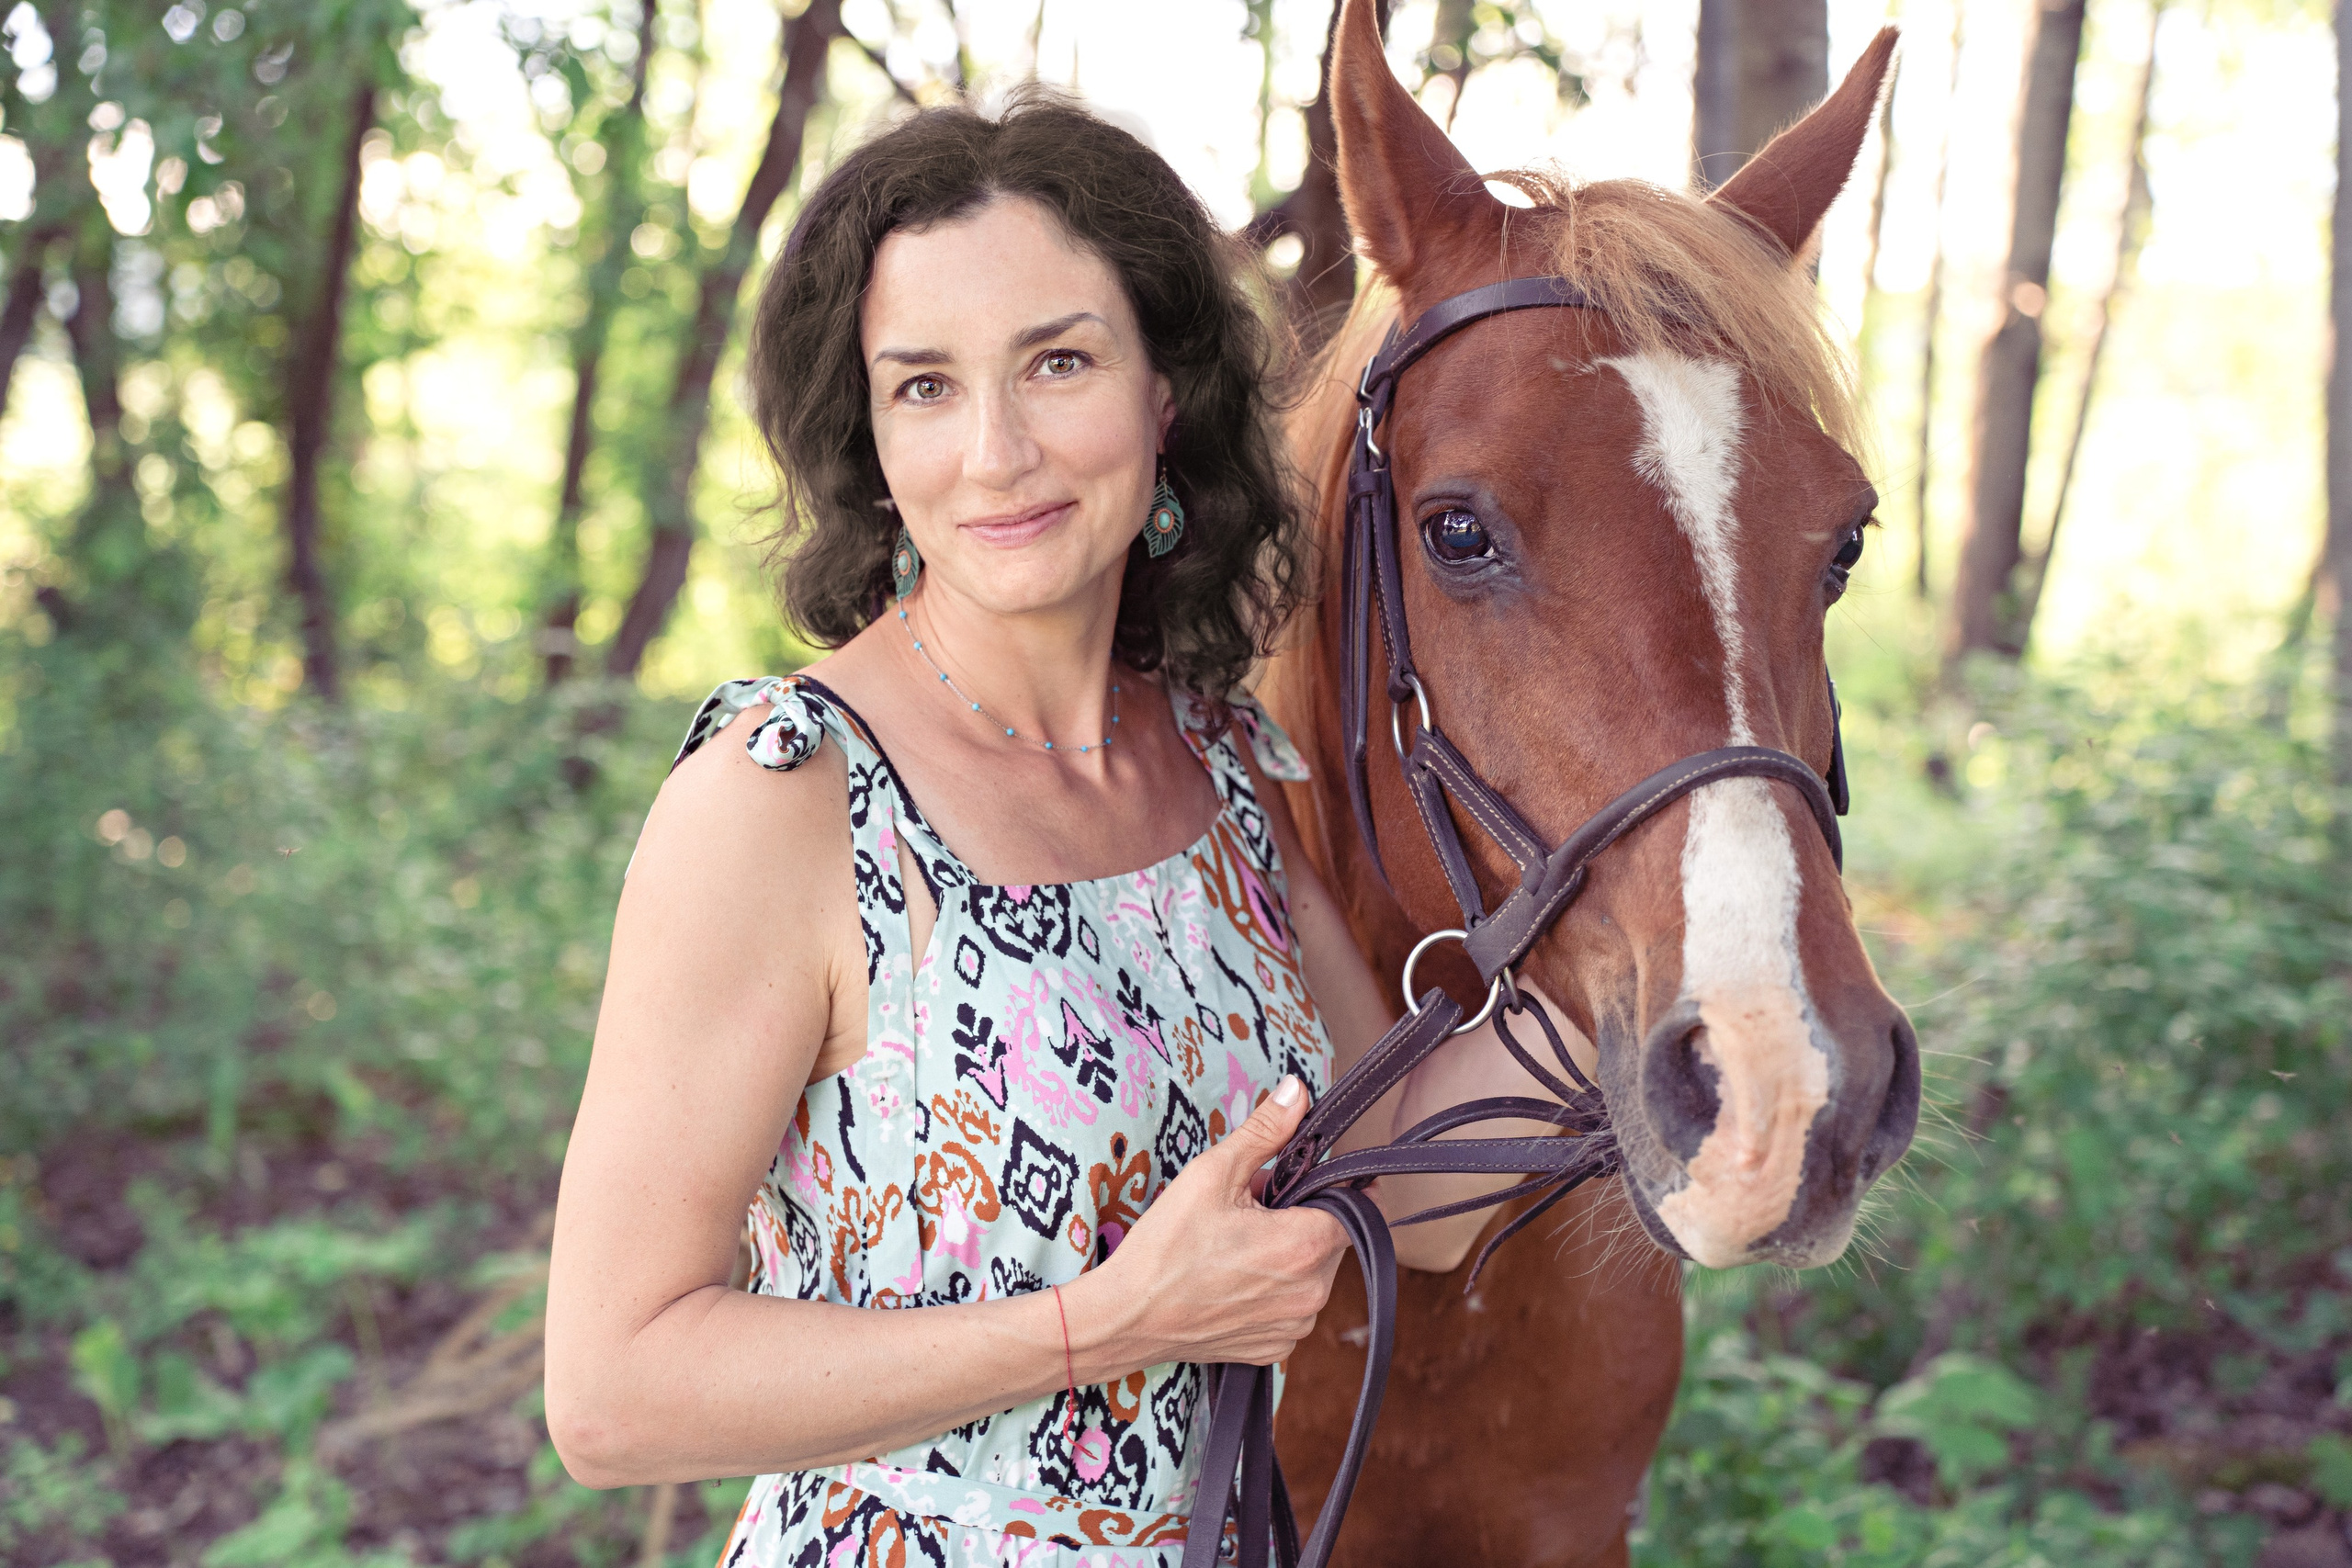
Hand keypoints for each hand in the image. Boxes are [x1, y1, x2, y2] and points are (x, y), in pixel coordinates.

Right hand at [1079, 1076, 1347, 1368]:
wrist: (1126, 1318)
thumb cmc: (1165, 1247)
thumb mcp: (1213, 1173)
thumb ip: (1265, 1131)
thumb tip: (1297, 1091)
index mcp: (1305, 1246)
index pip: (1356, 1207)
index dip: (1338, 1186)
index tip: (1312, 1178)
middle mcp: (1312, 1293)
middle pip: (1331, 1240)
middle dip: (1302, 1218)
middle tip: (1253, 1209)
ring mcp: (1294, 1327)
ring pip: (1312, 1275)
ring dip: (1289, 1256)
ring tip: (1238, 1246)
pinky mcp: (1274, 1348)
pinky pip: (1291, 1309)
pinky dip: (1272, 1291)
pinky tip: (1233, 1279)